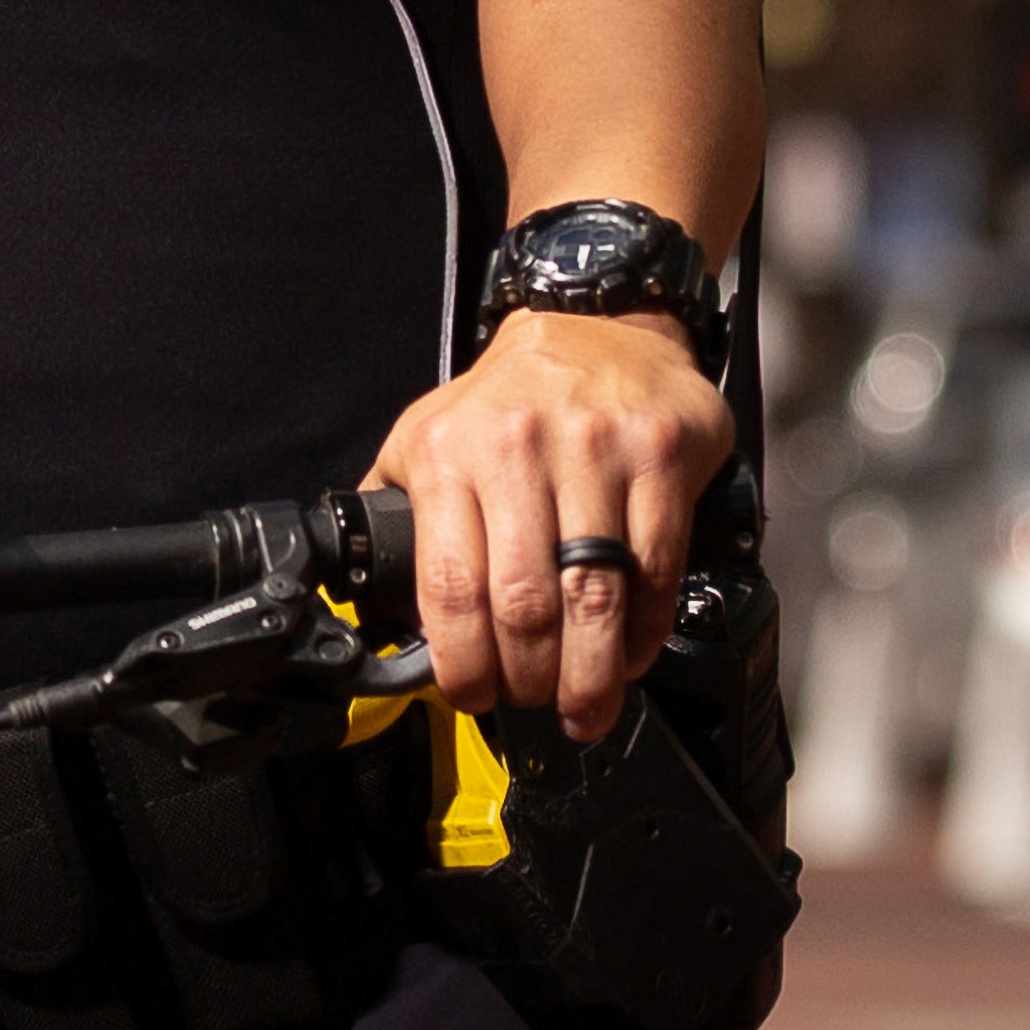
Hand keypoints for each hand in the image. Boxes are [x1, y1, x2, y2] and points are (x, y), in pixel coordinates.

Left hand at [377, 304, 723, 744]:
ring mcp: (596, 450)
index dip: (463, 662)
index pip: (450, 586)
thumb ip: (396, 515)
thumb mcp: (427, 435)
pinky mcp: (660, 455)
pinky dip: (644, 629)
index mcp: (450, 453)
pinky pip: (655, 567)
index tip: (473, 696)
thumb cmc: (508, 398)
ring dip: (590, 673)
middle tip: (534, 704)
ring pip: (594, 594)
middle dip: (529, 678)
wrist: (598, 322)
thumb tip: (370, 611)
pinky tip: (630, 653)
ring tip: (584, 708)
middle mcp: (520, 447)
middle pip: (525, 604)